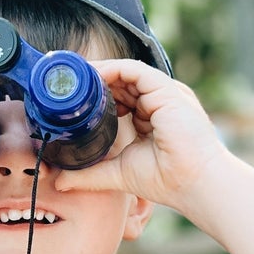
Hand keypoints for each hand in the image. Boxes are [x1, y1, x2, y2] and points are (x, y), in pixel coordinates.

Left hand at [53, 58, 232, 211]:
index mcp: (152, 116)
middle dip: (94, 80)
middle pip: (122, 82)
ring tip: (74, 76)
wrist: (194, 183)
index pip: (121, 96)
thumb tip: (59, 182)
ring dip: (99, 72)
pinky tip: (93, 76)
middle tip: (65, 82)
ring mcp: (164, 93)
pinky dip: (112, 70)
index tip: (71, 97)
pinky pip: (135, 71)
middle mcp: (159, 101)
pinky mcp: (166, 90)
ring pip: (127, 73)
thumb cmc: (166, 180)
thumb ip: (90, 174)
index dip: (97, 94)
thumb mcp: (118, 174)